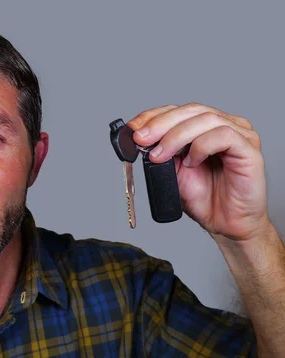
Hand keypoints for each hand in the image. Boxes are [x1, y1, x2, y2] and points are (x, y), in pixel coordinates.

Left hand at [127, 103, 269, 241]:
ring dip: (176, 136)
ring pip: (205, 119)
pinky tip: (191, 161)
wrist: (226, 223)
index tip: (132, 128)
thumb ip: (161, 152)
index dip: (154, 116)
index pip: (178, 110)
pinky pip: (224, 136)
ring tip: (160, 156)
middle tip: (141, 139)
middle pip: (191, 110)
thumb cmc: (205, 198)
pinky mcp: (249, 149)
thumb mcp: (173, 171)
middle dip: (160, 124)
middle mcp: (224, 125)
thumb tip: (140, 139)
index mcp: (205, 127)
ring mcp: (240, 135)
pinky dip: (201, 146)